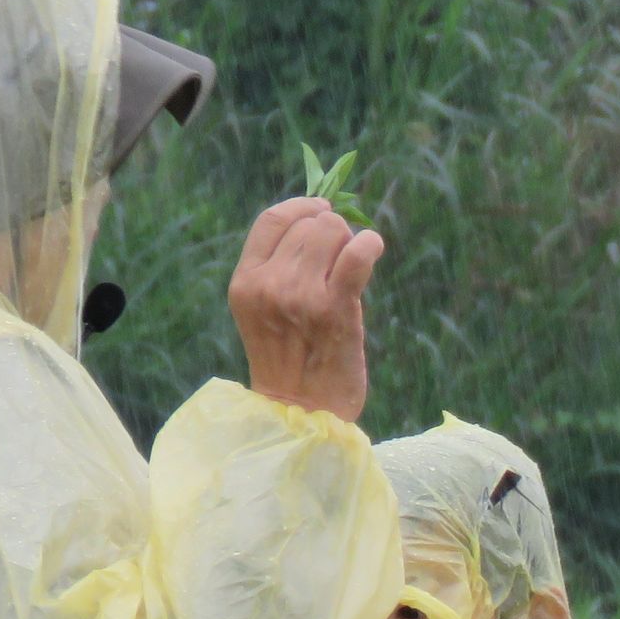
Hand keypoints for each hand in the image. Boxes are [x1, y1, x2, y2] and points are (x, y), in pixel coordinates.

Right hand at [230, 197, 382, 423]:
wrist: (303, 411)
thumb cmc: (290, 364)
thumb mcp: (265, 312)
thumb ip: (278, 271)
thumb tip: (319, 223)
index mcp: (245, 282)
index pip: (272, 220)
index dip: (302, 207)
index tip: (322, 208)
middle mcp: (269, 284)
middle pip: (309, 225)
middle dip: (332, 232)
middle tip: (342, 257)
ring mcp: (300, 296)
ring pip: (332, 233)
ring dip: (350, 241)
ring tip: (353, 265)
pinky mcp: (334, 309)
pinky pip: (356, 256)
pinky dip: (370, 245)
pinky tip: (374, 248)